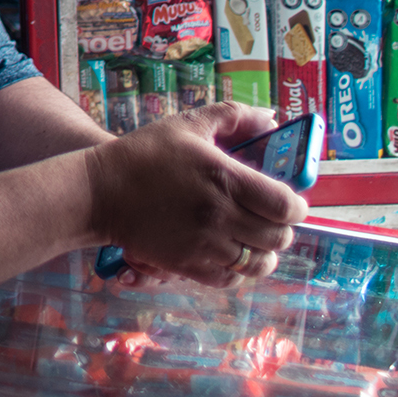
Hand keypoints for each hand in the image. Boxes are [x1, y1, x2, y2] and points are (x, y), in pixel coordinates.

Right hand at [84, 104, 305, 287]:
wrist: (101, 191)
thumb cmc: (144, 154)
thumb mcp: (188, 124)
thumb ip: (233, 117)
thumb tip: (271, 119)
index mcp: (226, 179)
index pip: (286, 205)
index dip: (296, 206)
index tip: (290, 202)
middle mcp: (221, 215)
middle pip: (278, 237)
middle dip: (281, 229)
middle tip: (271, 219)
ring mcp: (206, 244)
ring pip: (259, 264)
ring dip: (264, 253)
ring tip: (254, 240)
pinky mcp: (188, 265)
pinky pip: (231, 279)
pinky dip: (239, 271)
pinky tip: (232, 255)